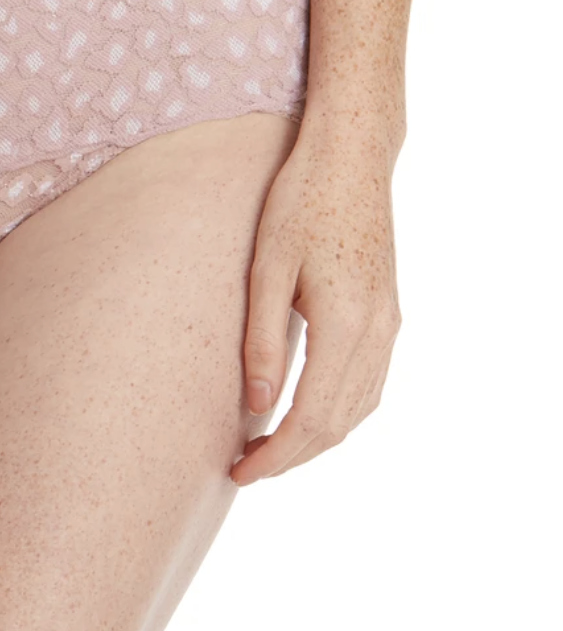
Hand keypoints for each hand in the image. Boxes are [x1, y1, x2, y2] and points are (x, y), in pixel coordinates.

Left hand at [230, 123, 401, 484]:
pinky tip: (308, 411)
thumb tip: (258, 405)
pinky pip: (370, 383)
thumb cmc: (298, 203)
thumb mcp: (267, 268)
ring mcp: (390, 324)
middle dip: (292, 456)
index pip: (311, 418)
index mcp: (346, 325)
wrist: (350, 159)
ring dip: (317, 438)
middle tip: (245, 468)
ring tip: (269, 447)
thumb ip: (263, 339)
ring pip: (359, 408)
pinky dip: (339, 411)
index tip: (240, 471)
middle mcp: (378, 333)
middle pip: (338, 424)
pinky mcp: (389, 313)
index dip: (277, 456)